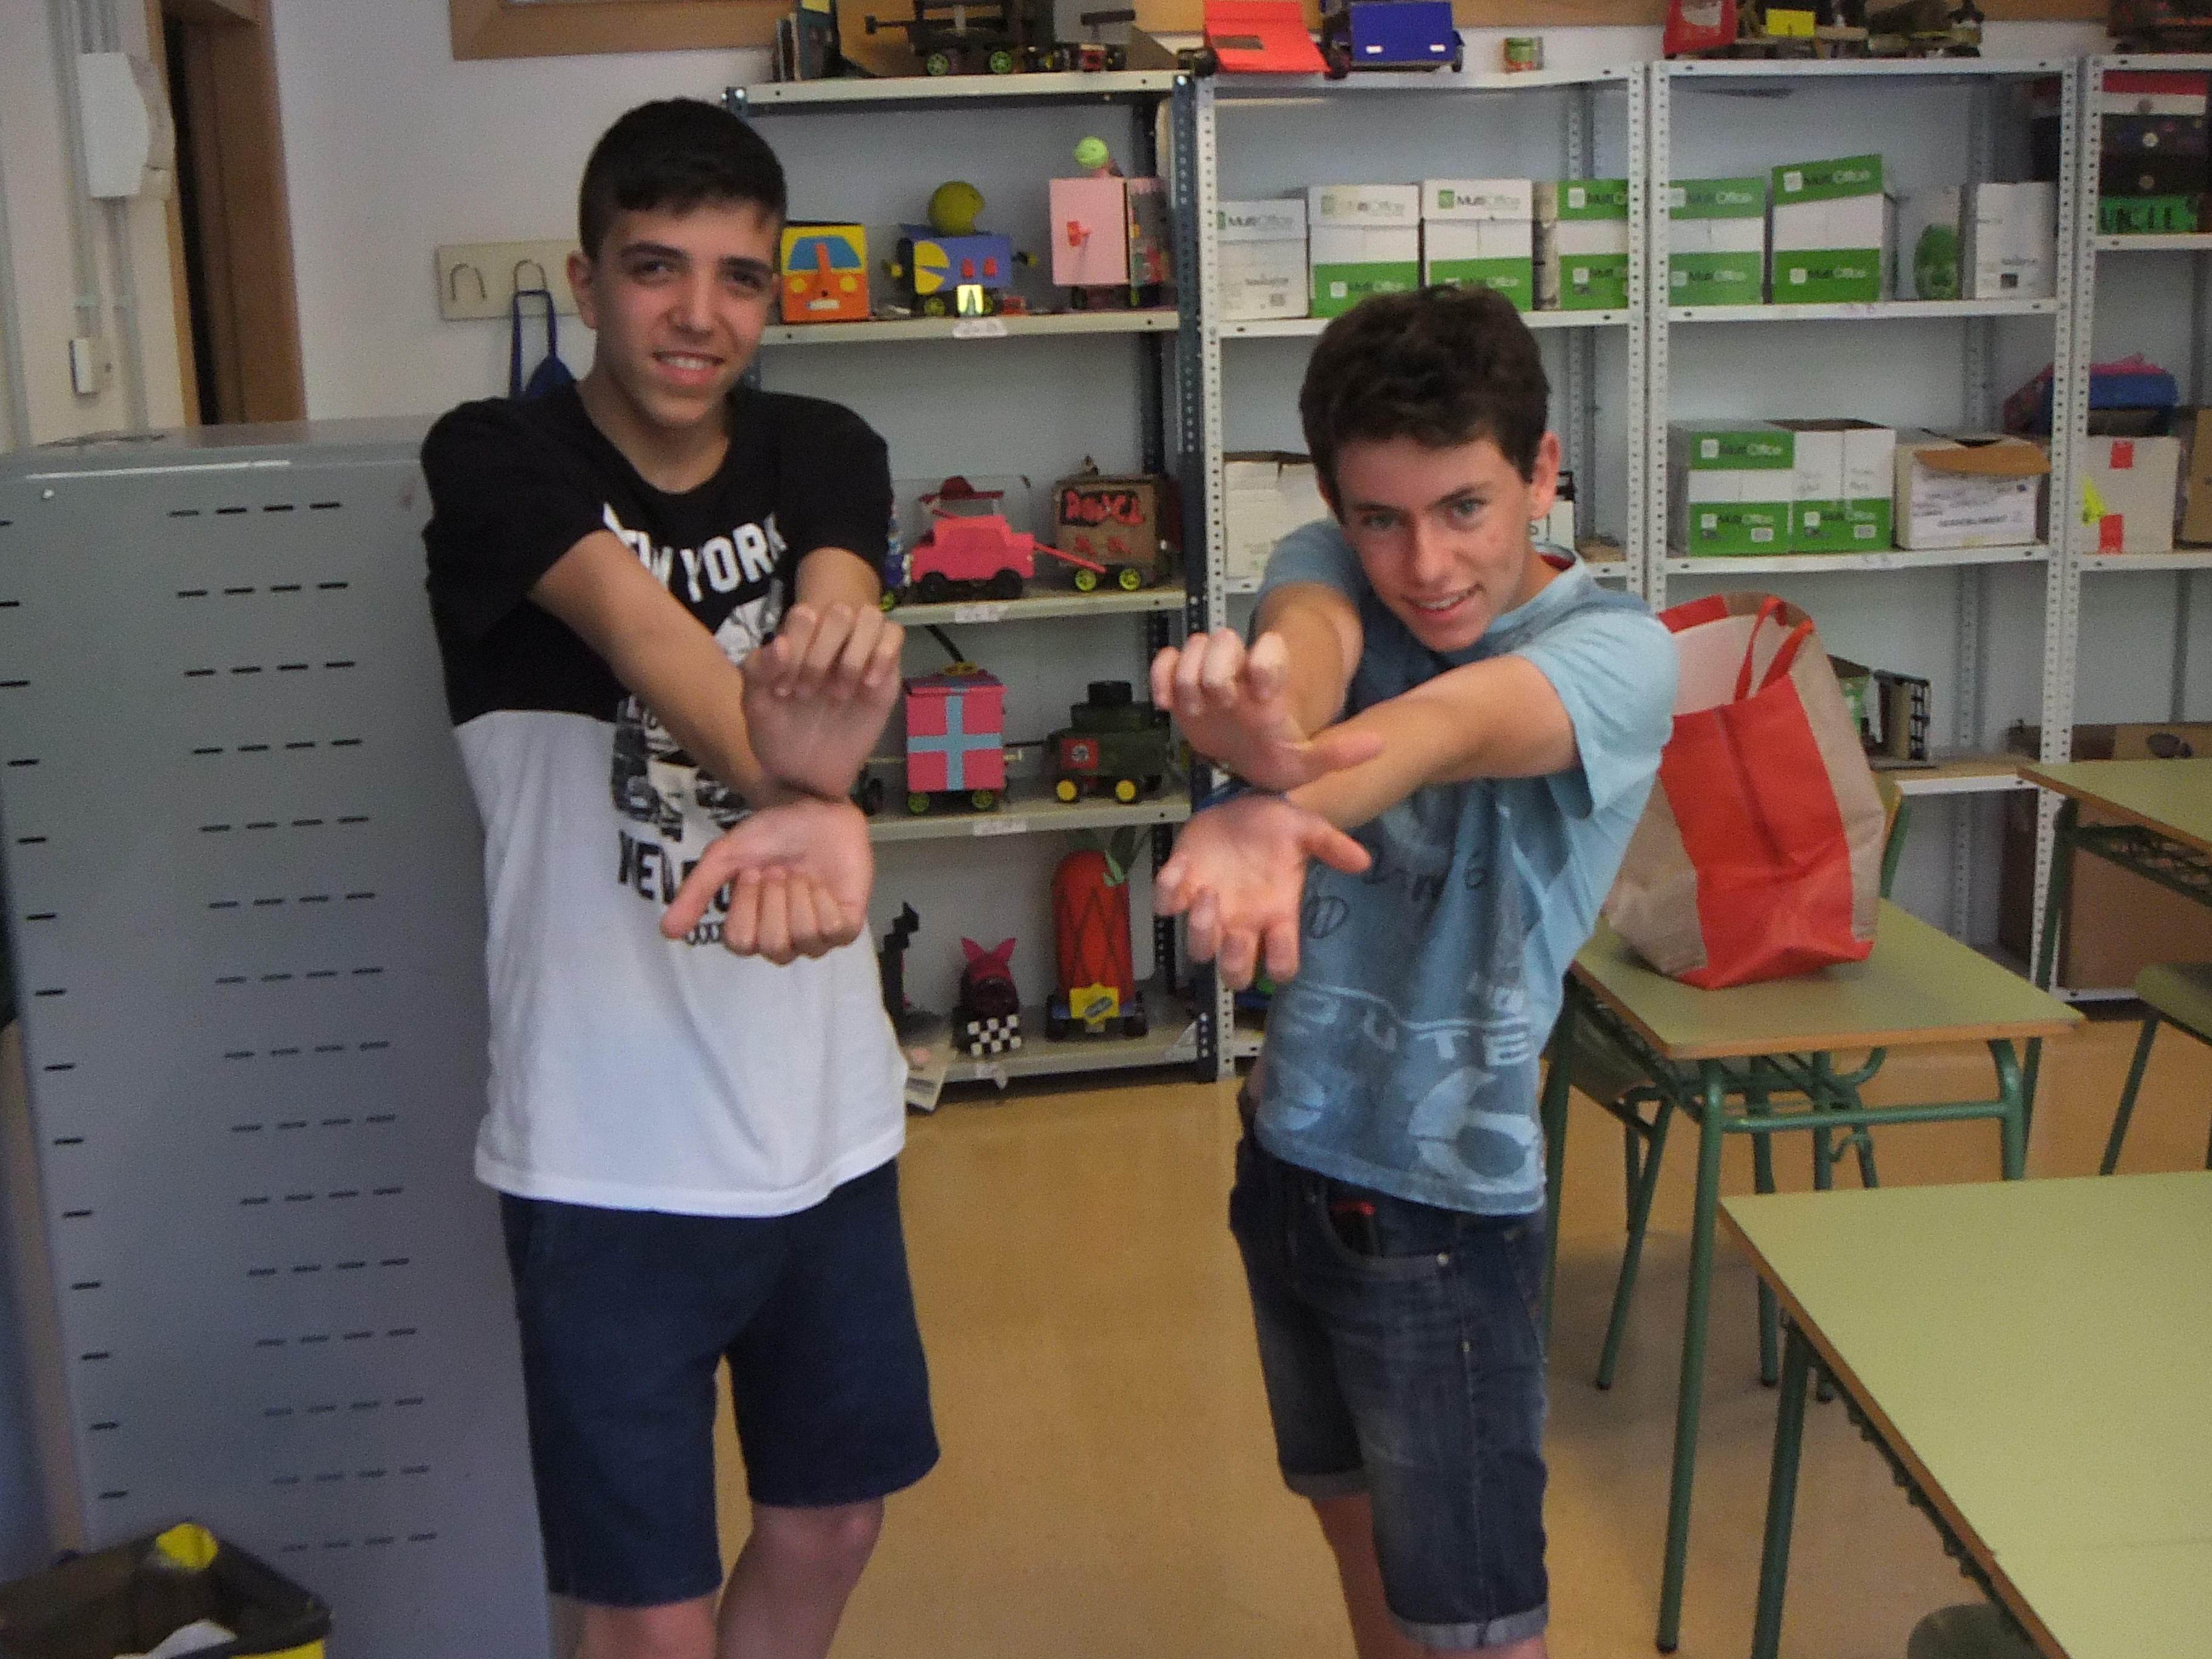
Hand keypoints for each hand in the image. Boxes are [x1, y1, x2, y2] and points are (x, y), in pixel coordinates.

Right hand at [662, 797, 874, 964]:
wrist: (812, 808)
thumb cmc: (769, 835)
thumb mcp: (724, 857)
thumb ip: (696, 892)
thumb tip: (666, 932)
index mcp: (751, 929)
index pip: (741, 943)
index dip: (746, 905)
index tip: (752, 872)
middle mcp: (782, 940)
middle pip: (773, 946)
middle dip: (774, 899)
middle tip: (778, 870)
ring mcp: (816, 936)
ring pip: (805, 940)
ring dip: (799, 896)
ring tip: (800, 871)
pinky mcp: (846, 925)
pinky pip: (836, 932)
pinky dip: (825, 901)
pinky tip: (822, 883)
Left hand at [744, 603, 903, 800]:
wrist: (806, 775)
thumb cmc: (778, 737)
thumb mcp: (754, 706)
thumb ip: (758, 671)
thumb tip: (781, 643)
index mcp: (797, 641)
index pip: (804, 614)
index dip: (796, 647)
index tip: (784, 690)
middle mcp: (829, 641)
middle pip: (839, 611)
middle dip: (822, 653)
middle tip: (808, 694)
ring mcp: (860, 654)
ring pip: (871, 617)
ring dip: (854, 653)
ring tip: (839, 693)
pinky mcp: (885, 673)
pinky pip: (895, 637)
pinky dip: (884, 654)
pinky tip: (867, 685)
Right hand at [1151, 628, 1380, 792]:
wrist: (1248, 756)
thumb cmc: (1278, 755)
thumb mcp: (1309, 761)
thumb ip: (1339, 753)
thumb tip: (1378, 746)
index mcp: (1269, 688)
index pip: (1269, 655)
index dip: (1265, 661)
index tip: (1263, 686)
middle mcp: (1238, 675)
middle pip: (1224, 642)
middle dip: (1219, 667)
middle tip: (1222, 698)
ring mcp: (1209, 677)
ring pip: (1194, 647)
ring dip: (1189, 673)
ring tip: (1197, 705)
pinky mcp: (1182, 688)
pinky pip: (1165, 663)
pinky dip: (1160, 676)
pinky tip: (1165, 704)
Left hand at [1154, 793, 1369, 988]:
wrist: (1242, 803)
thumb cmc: (1275, 827)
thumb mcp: (1307, 830)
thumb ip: (1331, 845)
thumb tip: (1364, 861)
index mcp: (1276, 916)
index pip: (1282, 963)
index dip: (1279, 967)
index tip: (1278, 947)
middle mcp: (1242, 923)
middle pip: (1235, 974)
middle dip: (1234, 962)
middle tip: (1237, 930)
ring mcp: (1210, 911)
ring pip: (1199, 950)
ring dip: (1201, 930)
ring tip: (1207, 893)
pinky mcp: (1180, 887)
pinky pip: (1165, 906)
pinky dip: (1168, 892)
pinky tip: (1182, 866)